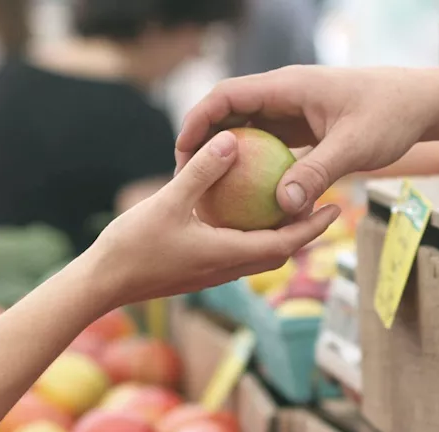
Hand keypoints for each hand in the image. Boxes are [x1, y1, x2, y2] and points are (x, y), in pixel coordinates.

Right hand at [86, 130, 340, 308]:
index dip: (313, 227)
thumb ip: (202, 172)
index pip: (285, 244)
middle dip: (305, 231)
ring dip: (280, 235)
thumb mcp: (168, 202)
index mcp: (228, 255)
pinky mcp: (198, 271)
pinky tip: (243, 213)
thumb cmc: (132, 246)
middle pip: (279, 252)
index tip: (336, 208)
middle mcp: (227, 269)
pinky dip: (251, 235)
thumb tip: (231, 140)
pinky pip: (236, 252)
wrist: (102, 284)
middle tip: (325, 204)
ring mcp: (212, 272)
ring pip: (258, 254)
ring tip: (291, 206)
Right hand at [175, 65, 438, 215]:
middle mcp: (285, 95)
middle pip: (230, 113)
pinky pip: (269, 145)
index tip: (182, 153)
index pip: (227, 96)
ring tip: (209, 191)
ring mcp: (294, 111)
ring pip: (248, 130)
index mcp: (288, 87)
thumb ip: (317, 173)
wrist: (421, 103)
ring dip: (228, 156)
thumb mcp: (354, 147)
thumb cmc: (391, 116)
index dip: (199, 121)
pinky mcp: (305, 128)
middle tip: (187, 179)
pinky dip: (255, 166)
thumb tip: (283, 206)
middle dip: (205, 142)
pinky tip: (248, 198)